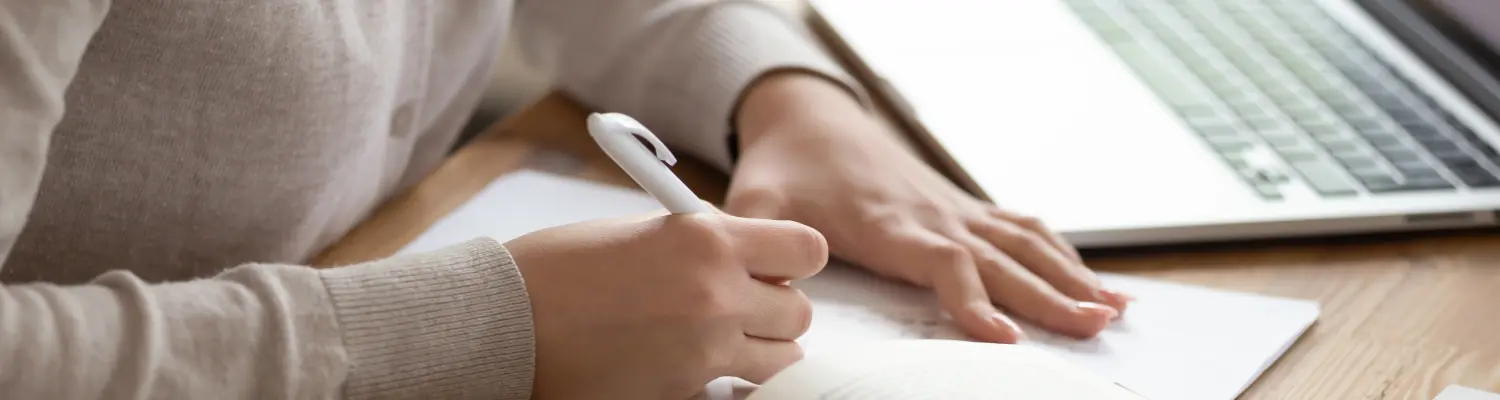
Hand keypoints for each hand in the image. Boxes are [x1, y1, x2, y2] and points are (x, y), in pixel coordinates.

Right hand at [505, 210, 827, 399]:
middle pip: (801, 312)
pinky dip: (725, 383)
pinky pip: (735, 391)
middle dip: (776, 309)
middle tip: (740, 306)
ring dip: (760, 350)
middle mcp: (717, 295)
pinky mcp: (684, 393)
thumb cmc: (559, 268)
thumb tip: (742, 251)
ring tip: (719, 340)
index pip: (807, 250)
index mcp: (707, 240)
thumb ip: (700, 239)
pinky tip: (692, 367)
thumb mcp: (640, 230)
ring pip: (782, 360)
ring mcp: (704, 352)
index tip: (774, 264)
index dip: (794, 259)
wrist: (504, 323)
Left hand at [727, 73, 1132, 342]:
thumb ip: (760, 243)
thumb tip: (768, 287)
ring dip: (1070, 276)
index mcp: (887, 223)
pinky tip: (1094, 282)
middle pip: (1001, 259)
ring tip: (1112, 311)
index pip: (942, 262)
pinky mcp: (961, 206)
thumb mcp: (755, 204)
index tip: (1004, 337)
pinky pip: (1022, 228)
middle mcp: (932, 215)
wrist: (808, 118)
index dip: (973, 298)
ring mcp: (953, 209)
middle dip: (1049, 295)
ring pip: (1024, 243)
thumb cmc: (784, 169)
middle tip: (1093, 327)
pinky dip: (1063, 254)